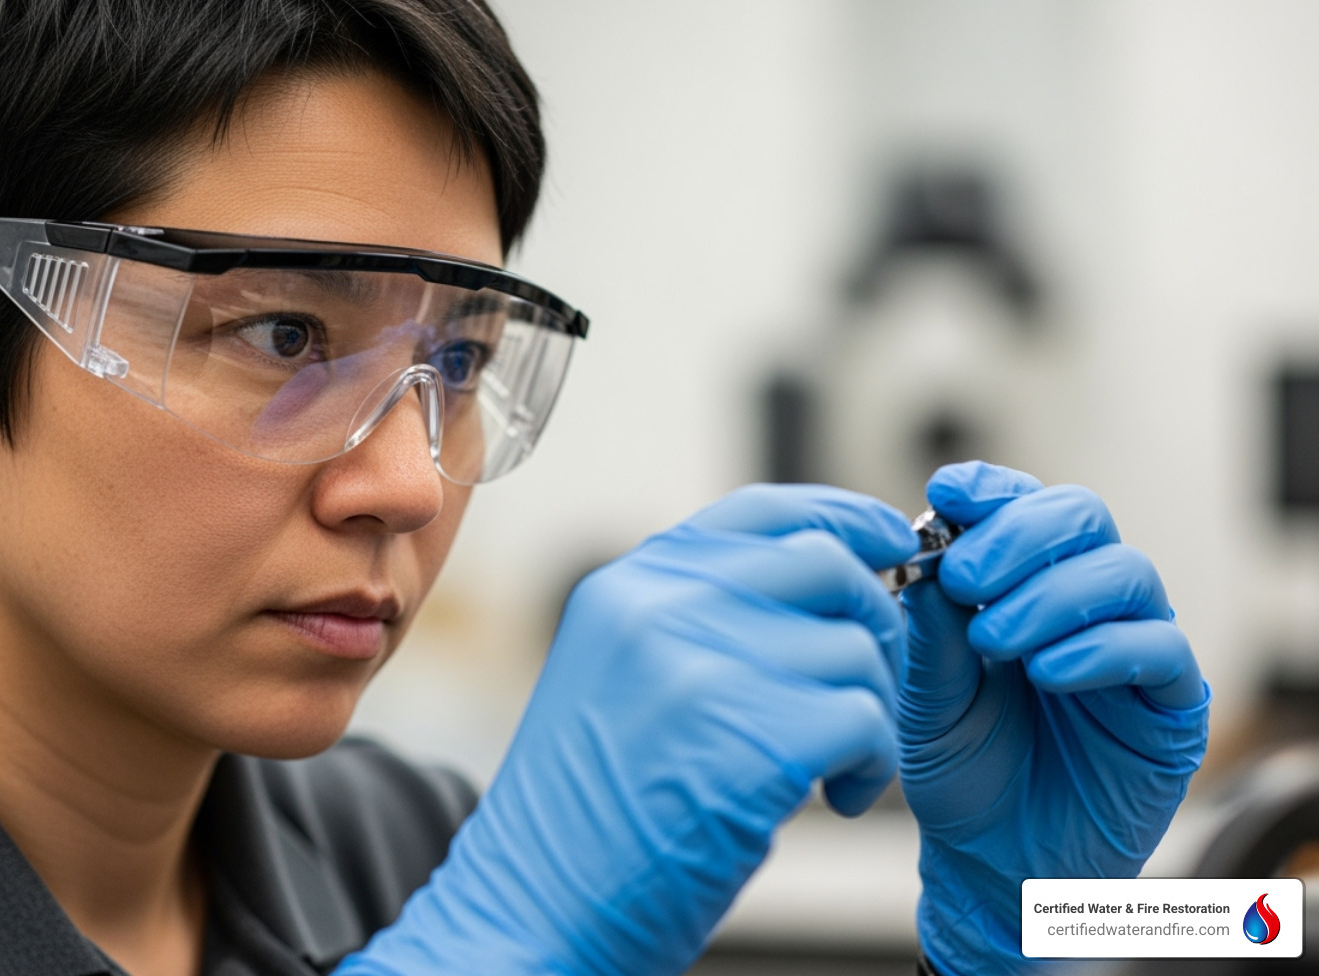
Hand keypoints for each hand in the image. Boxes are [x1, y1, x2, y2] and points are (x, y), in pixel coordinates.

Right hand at [337, 485, 919, 975]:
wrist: (534, 909)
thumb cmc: (585, 818)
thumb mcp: (620, 678)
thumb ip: (697, 618)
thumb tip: (822, 581)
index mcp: (628, 588)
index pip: (760, 512)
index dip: (842, 517)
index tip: (887, 542)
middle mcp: (661, 606)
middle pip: (825, 565)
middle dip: (874, 623)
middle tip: (866, 688)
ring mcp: (702, 665)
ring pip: (855, 650)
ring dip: (869, 713)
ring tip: (833, 769)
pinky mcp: (752, 735)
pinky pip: (866, 718)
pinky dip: (872, 764)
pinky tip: (835, 797)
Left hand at [898, 462, 1208, 974]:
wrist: (990, 863)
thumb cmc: (959, 770)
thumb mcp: (924, 697)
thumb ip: (931, 631)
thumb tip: (928, 556)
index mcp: (1021, 583)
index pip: (1021, 505)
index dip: (990, 489)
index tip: (945, 494)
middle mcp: (1082, 602)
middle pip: (1082, 517)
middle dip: (1019, 534)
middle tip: (964, 575)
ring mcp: (1132, 648)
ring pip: (1125, 573)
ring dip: (1053, 594)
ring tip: (993, 638)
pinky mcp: (1169, 705)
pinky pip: (1159, 649)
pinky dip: (1098, 649)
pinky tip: (1046, 673)